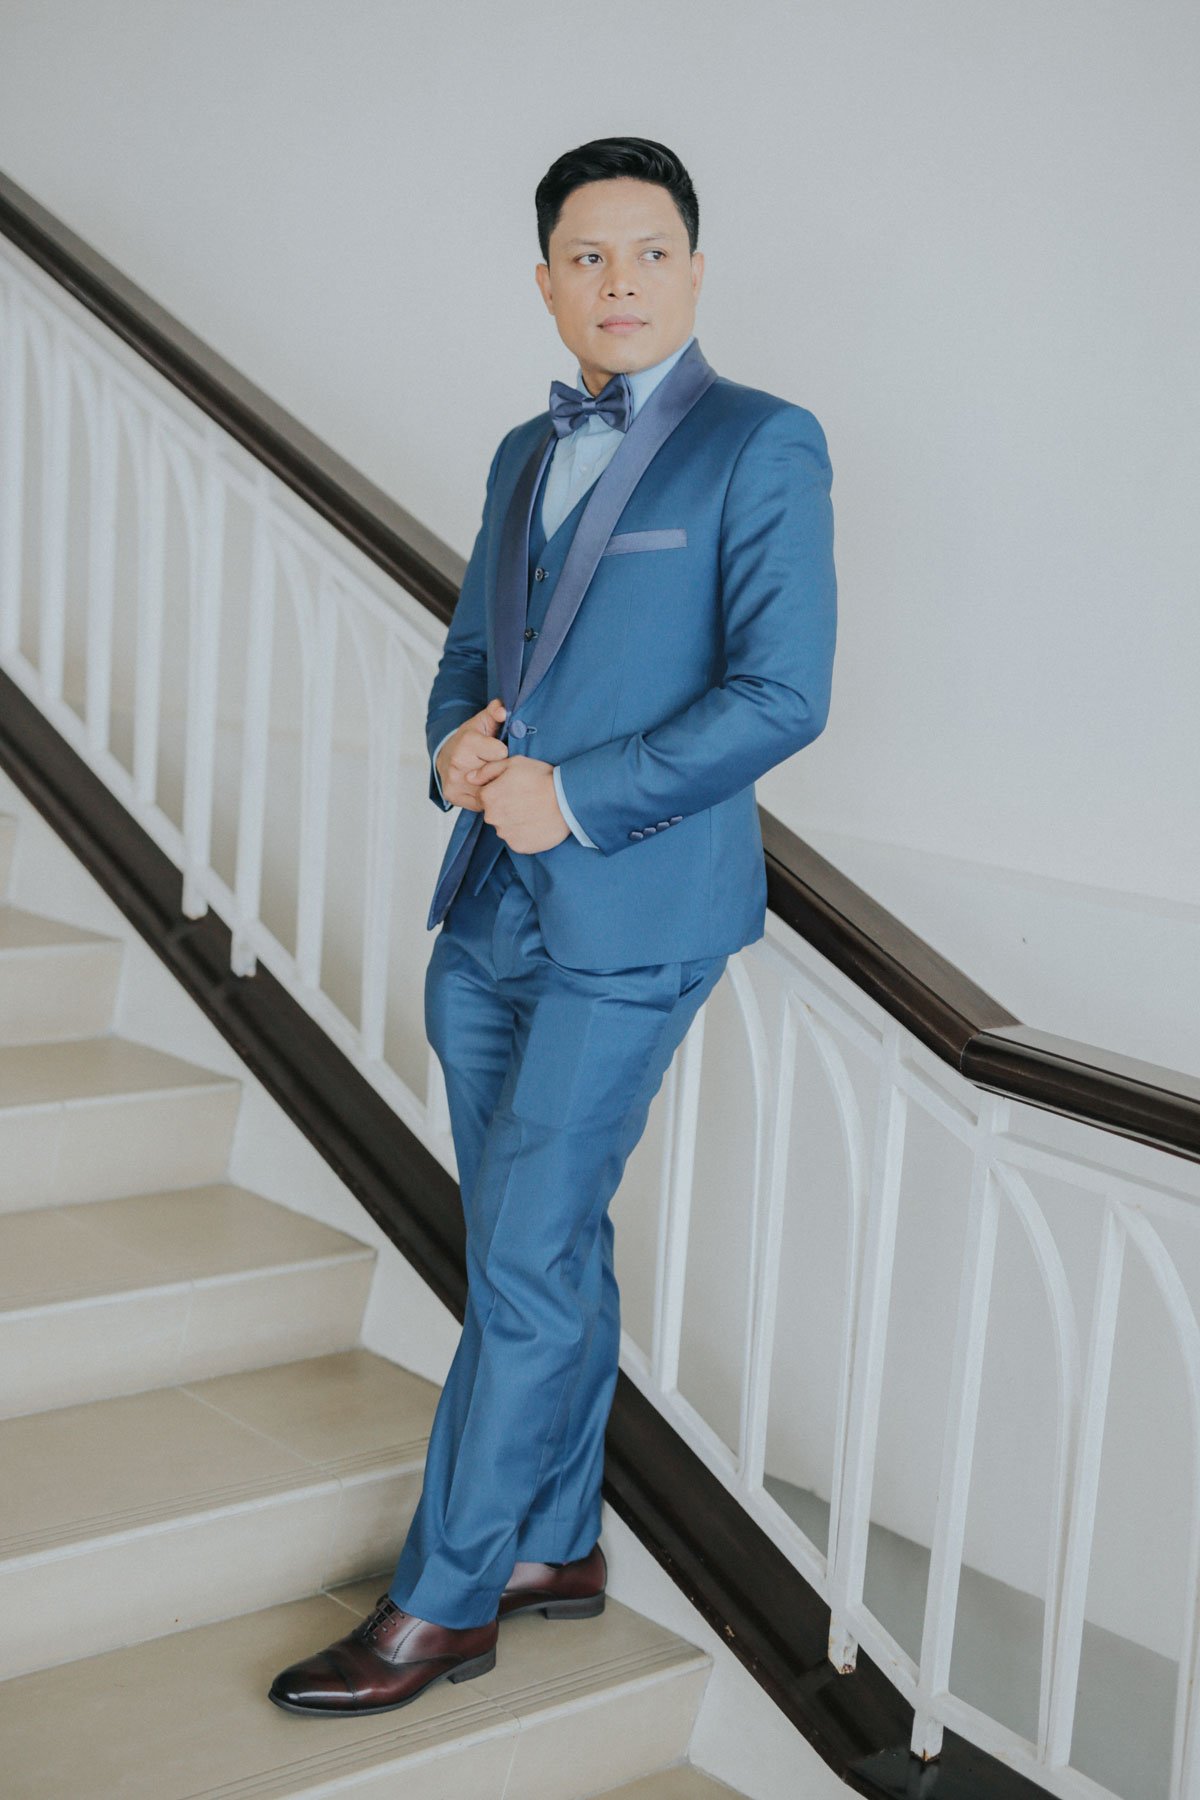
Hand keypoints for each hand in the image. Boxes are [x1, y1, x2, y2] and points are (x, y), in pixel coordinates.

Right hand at [435, 697, 508, 811]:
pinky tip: (483, 786)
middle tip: (494, 765)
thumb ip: (494, 713)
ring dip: (494, 785)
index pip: (501, 754)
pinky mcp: (452, 796)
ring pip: (491, 791)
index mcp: (467, 743)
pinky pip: (482, 803)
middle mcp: (458, 763)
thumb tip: (502, 710)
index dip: (503, 754)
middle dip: (500, 770)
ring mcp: (454, 781)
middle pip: (497, 773)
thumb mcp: (482, 722)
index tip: (498, 751)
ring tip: (490, 776)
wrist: (446, 755)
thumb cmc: (470, 739)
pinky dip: (486, 798)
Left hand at [473, 755, 570, 853]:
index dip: (499, 791)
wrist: (568, 801)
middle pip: (493, 813)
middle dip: (505, 806)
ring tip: (533, 811)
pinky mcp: (518, 846)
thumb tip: (469, 777)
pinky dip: (524, 833)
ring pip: (505, 827)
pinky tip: (536, 823)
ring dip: (514, 821)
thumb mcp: (514, 763)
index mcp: (488, 797)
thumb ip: (488, 770)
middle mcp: (492, 818)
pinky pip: (517, 839)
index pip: (484, 796)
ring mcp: (505, 834)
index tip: (515, 788)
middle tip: (526, 799)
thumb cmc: (542, 779)